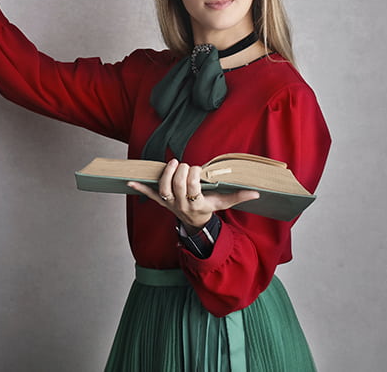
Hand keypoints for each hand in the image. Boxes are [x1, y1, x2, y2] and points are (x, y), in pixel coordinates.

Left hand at [127, 158, 259, 232]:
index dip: (194, 176)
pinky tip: (130, 181)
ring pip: (163, 188)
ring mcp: (169, 203)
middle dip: (181, 172)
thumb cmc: (209, 208)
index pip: (192, 188)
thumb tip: (256, 192)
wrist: (194, 223)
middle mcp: (180, 205)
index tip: (198, 169)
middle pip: (176, 186)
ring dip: (166, 174)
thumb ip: (239, 197)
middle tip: (187, 165)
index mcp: (197, 205)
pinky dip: (139, 188)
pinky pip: (148, 195)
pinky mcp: (160, 201)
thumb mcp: (224, 203)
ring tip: (173, 163)